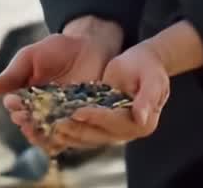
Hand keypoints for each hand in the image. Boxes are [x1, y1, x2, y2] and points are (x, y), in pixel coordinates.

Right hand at [0, 20, 120, 152]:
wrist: (90, 44)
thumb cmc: (58, 49)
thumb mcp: (31, 57)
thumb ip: (12, 74)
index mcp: (28, 99)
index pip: (18, 109)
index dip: (15, 108)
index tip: (14, 102)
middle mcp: (44, 112)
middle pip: (32, 125)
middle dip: (27, 122)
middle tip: (26, 117)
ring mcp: (64, 117)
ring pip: (50, 135)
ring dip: (43, 134)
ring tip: (43, 126)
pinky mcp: (83, 120)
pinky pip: (73, 135)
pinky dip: (66, 136)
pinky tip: (64, 129)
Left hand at [53, 42, 170, 150]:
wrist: (144, 64)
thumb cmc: (148, 67)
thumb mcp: (152, 78)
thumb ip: (148, 98)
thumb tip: (141, 118)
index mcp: (143, 123)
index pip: (115, 122)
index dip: (96, 117)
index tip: (78, 112)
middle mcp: (128, 132)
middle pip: (99, 134)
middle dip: (77, 129)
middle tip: (57, 123)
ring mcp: (114, 131)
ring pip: (89, 138)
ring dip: (70, 134)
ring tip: (50, 128)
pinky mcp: (101, 126)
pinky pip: (84, 132)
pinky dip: (69, 132)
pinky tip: (51, 127)